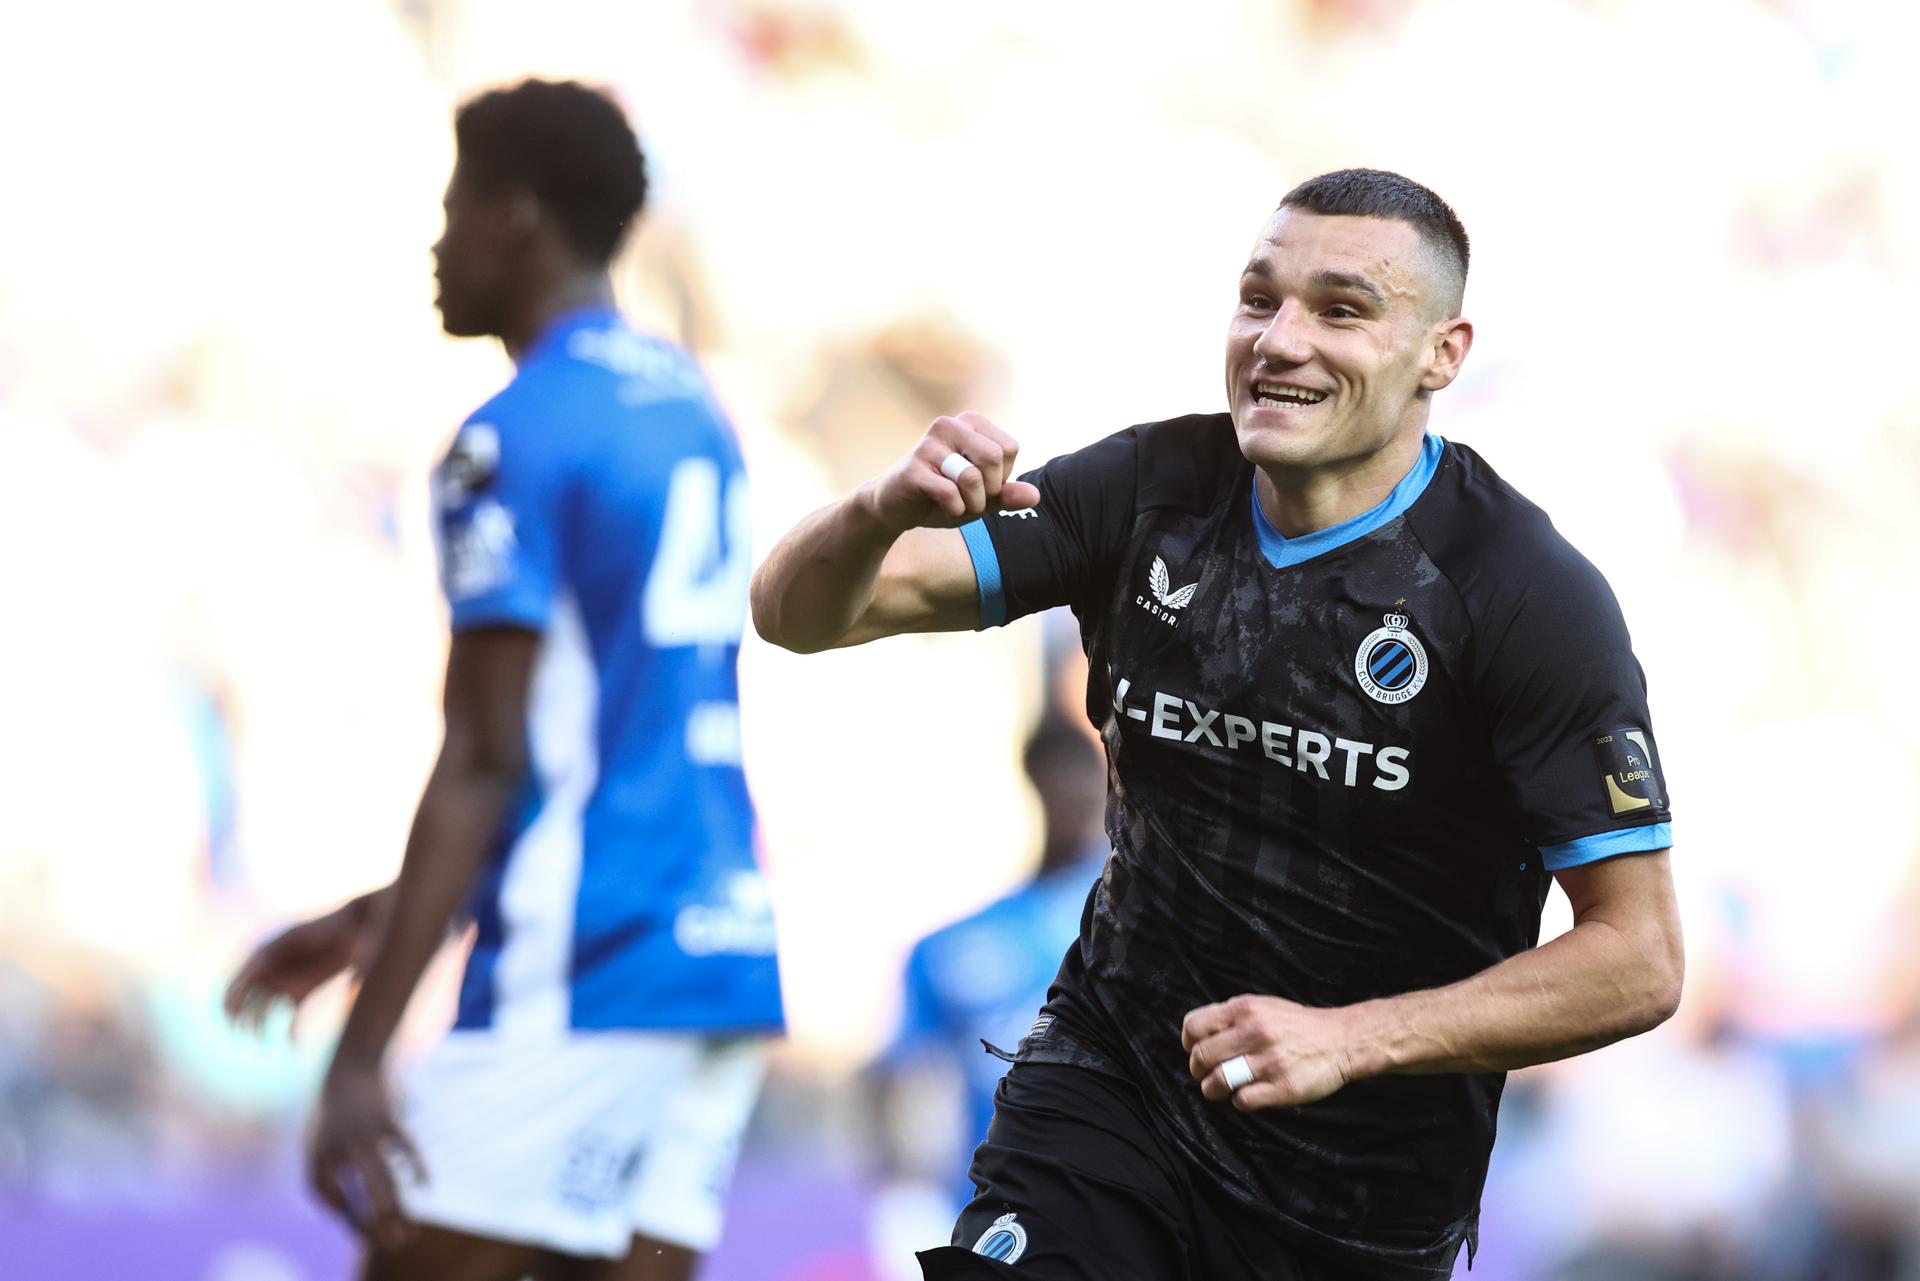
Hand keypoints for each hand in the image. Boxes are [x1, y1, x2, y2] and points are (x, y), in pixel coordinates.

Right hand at [224, 900, 370, 1033]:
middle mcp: (269, 971)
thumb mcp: (296, 935)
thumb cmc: (325, 926)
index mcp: (261, 954)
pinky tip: (294, 1044)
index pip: (236, 980)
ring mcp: (284, 983)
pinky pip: (291, 1019)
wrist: (354, 927)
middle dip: (237, 1016)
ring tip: (261, 1041)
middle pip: (242, 1000)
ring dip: (257, 1027)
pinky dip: (291, 1033)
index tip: (231, 1009)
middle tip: (240, 1030)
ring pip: (261, 1012)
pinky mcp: (302, 993)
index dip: (230, 996)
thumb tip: (257, 966)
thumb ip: (276, 950)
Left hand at [308, 1061, 424, 1248]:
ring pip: (384, 1178)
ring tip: (408, 1232)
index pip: (330, 1199)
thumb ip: (327, 1180)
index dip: (348, 1219)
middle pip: (358, 1197)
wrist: (348, 1071)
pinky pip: (406, 1149)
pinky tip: (425, 1186)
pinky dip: (417, 1168)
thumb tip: (346, 1216)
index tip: (367, 1232)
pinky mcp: (388, 1121)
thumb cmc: (332, 1116)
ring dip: (398, 1208)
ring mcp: (366, 1134)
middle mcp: (340, 1148)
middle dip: (378, 1225)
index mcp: (319, 1156)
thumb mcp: (317, 1146)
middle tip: (393, 1246)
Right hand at [863, 411, 1040, 532]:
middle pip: (995, 457)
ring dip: (972, 503)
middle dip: (990, 489)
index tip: (981, 484)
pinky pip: (949, 493)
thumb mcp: (982, 498)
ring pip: (973, 477)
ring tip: (956, 504)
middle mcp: (949, 425)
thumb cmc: (943, 497)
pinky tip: (941, 506)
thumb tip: (1035, 496)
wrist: (896, 508)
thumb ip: (1007, 495)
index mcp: (970, 423)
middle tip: (971, 497)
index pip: (1010, 448)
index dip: (1002, 477)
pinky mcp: (913, 469)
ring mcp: (928, 445)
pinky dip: (953, 509)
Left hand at [1181, 994, 1358, 1110]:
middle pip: (1201, 1057)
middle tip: (1206, 1075)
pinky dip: (1239, 1101)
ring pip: (1218, 1081)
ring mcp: (1269, 1061)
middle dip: (1197, 1071)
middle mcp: (1254, 1032)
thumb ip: (1232, 1017)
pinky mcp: (1283, 1087)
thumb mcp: (1263, 1006)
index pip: (1194, 1026)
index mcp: (1245, 1009)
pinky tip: (1248, 1094)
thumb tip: (1197, 1035)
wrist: (1342, 1039)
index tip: (1194, 1052)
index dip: (1188, 1043)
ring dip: (1212, 1090)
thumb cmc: (1297, 1025)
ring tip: (1219, 1089)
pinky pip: (1243, 1100)